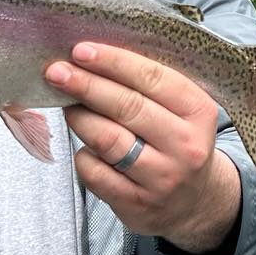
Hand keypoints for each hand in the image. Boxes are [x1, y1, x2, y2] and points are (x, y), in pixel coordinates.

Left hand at [46, 42, 241, 254]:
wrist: (195, 201)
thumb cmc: (177, 141)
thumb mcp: (183, 110)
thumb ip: (150, 85)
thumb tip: (94, 56)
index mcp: (199, 112)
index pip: (153, 78)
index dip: (113, 61)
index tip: (81, 50)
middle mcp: (185, 146)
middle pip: (127, 107)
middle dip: (86, 85)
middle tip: (56, 71)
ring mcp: (162, 178)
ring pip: (108, 140)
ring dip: (80, 118)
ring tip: (66, 104)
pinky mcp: (137, 204)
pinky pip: (95, 173)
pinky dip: (83, 155)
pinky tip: (85, 146)